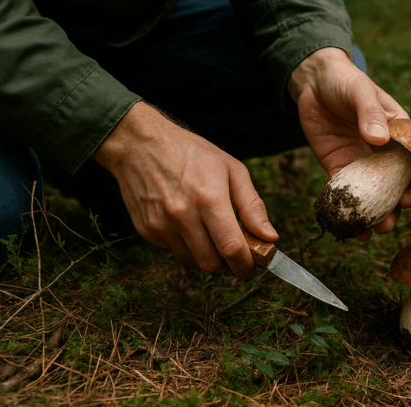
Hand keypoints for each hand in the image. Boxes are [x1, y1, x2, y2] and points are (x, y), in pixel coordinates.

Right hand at [91, 101, 276, 275]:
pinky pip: (173, 252)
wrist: (140, 144)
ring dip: (205, 254)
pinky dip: (185, 245)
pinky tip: (186, 223)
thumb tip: (270, 237)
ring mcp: (161, 224)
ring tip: (208, 230)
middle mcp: (182, 215)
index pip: (231, 248)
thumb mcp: (232, 169)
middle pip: (211, 263)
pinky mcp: (147, 230)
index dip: (246, 264)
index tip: (252, 265)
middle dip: (227, 261)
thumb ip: (253, 206)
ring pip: (192, 262)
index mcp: (209, 198)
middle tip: (231, 245)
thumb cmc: (192, 154)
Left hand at [288, 47, 410, 240]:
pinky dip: (344, 208)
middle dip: (394, 207)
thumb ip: (370, 112)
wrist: (313, 80)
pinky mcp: (338, 165)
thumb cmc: (345, 79)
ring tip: (368, 232)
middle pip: (395, 184)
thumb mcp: (359, 90)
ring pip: (371, 193)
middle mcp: (384, 152)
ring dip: (371, 214)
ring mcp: (361, 161)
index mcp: (400, 134)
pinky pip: (343, 190)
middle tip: (387, 223)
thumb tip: (380, 139)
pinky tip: (345, 225)